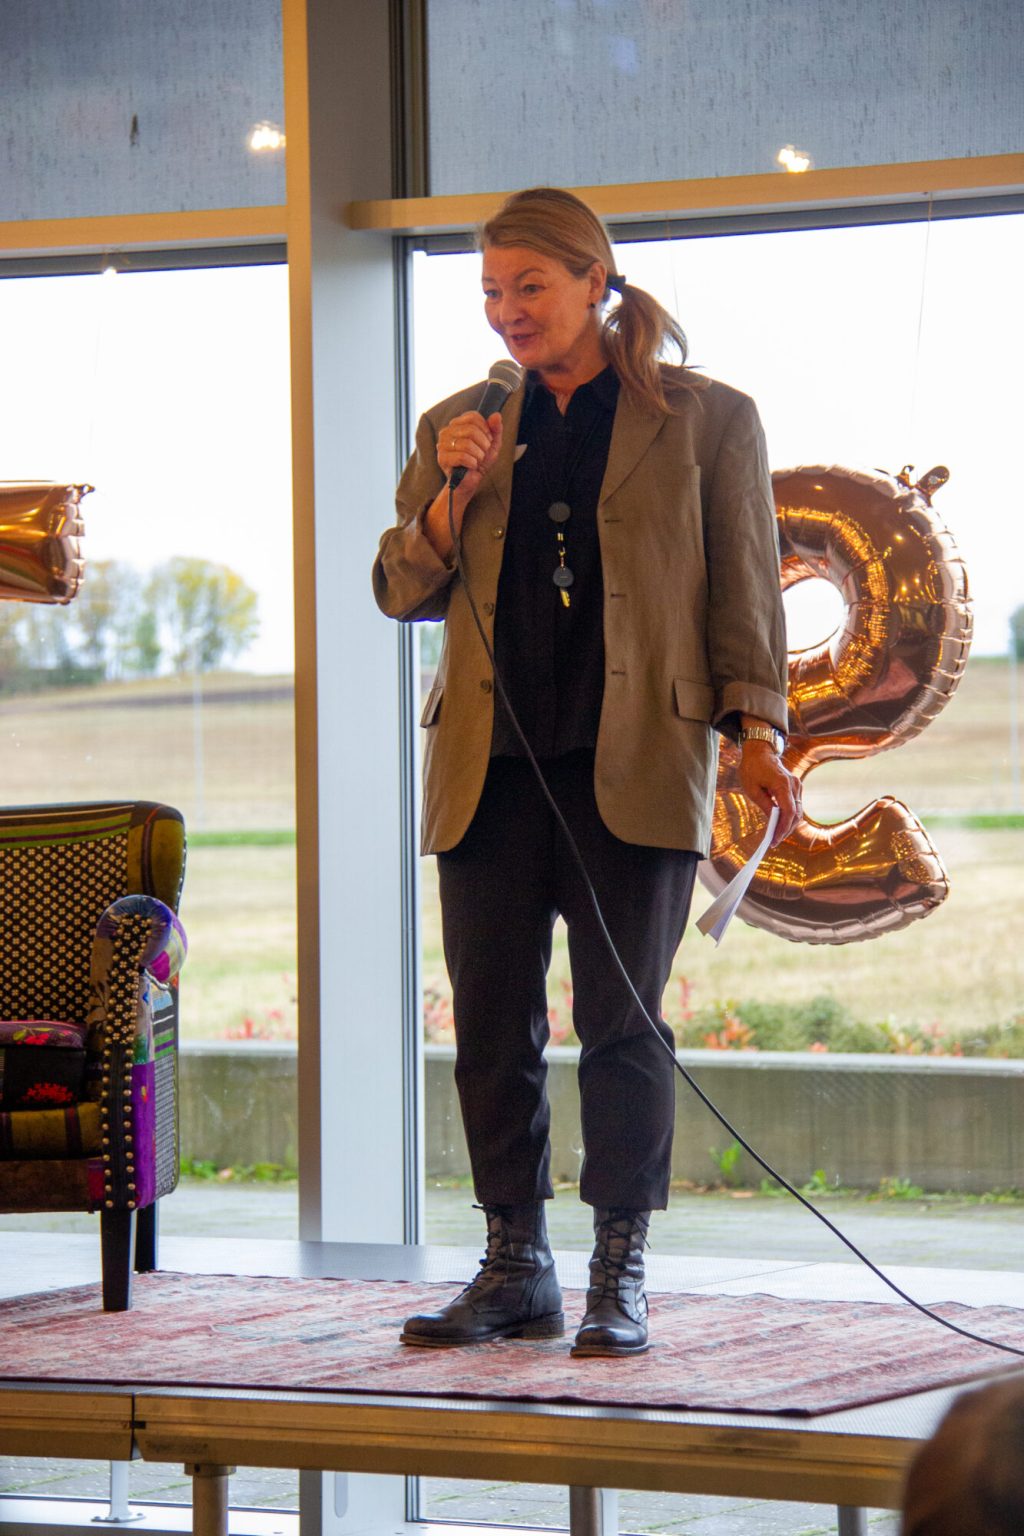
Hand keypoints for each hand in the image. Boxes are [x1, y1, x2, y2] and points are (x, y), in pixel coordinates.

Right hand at [423, 411, 503, 561]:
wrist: (469, 482)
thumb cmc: (479, 462)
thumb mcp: (492, 445)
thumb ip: (496, 430)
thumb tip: (496, 415)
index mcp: (457, 424)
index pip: (473, 417)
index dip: (485, 429)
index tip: (487, 441)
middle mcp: (447, 431)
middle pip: (471, 430)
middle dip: (483, 444)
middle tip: (482, 454)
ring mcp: (442, 444)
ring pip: (467, 443)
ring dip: (478, 455)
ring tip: (476, 461)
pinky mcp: (441, 458)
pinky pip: (462, 456)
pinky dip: (472, 463)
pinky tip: (471, 467)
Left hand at [738, 742, 802, 844]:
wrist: (759, 751)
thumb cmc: (752, 768)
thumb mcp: (752, 789)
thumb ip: (765, 805)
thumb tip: (773, 821)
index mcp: (783, 784)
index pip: (789, 811)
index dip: (783, 827)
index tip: (775, 839)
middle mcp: (794, 785)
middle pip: (796, 813)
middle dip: (786, 829)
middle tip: (775, 841)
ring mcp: (797, 785)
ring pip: (798, 810)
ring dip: (788, 824)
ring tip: (777, 836)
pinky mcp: (795, 786)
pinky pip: (795, 805)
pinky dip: (789, 816)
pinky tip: (780, 825)